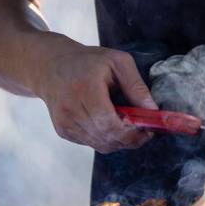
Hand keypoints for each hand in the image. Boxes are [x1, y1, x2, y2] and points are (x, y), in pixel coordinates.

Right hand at [31, 34, 156, 153]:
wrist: (52, 66)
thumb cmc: (89, 61)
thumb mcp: (118, 62)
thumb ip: (136, 85)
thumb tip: (152, 110)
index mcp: (85, 90)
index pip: (109, 123)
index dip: (131, 132)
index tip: (149, 130)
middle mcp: (70, 110)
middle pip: (106, 137)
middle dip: (130, 139)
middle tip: (146, 132)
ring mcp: (64, 123)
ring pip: (99, 144)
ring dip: (120, 141)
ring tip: (132, 127)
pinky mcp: (63, 131)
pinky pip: (91, 142)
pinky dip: (106, 139)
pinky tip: (113, 125)